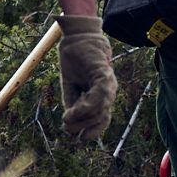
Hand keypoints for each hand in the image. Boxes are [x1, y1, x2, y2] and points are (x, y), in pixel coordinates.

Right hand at [57, 15, 115, 141]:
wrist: (76, 37)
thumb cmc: (75, 60)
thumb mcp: (70, 86)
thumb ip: (72, 102)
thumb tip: (68, 122)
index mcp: (101, 96)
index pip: (102, 120)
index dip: (92, 131)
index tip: (78, 139)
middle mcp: (108, 91)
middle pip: (102, 118)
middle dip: (84, 127)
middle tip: (69, 127)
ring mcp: (107, 83)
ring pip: (101, 109)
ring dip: (83, 118)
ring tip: (67, 119)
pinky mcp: (103, 73)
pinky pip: (99, 94)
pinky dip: (87, 105)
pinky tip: (74, 109)